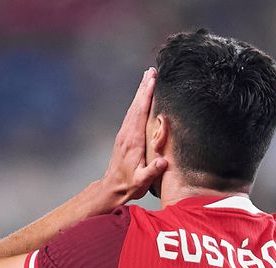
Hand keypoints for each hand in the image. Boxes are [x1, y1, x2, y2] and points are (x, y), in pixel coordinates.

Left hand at [101, 67, 167, 201]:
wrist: (112, 188)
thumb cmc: (129, 185)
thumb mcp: (142, 182)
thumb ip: (152, 171)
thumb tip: (163, 161)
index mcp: (133, 140)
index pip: (141, 112)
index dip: (147, 95)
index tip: (152, 80)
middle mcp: (127, 133)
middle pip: (136, 105)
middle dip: (143, 87)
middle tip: (151, 70)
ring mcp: (124, 134)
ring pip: (133, 107)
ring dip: (140, 92)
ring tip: (147, 78)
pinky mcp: (124, 136)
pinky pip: (132, 114)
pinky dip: (138, 102)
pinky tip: (141, 98)